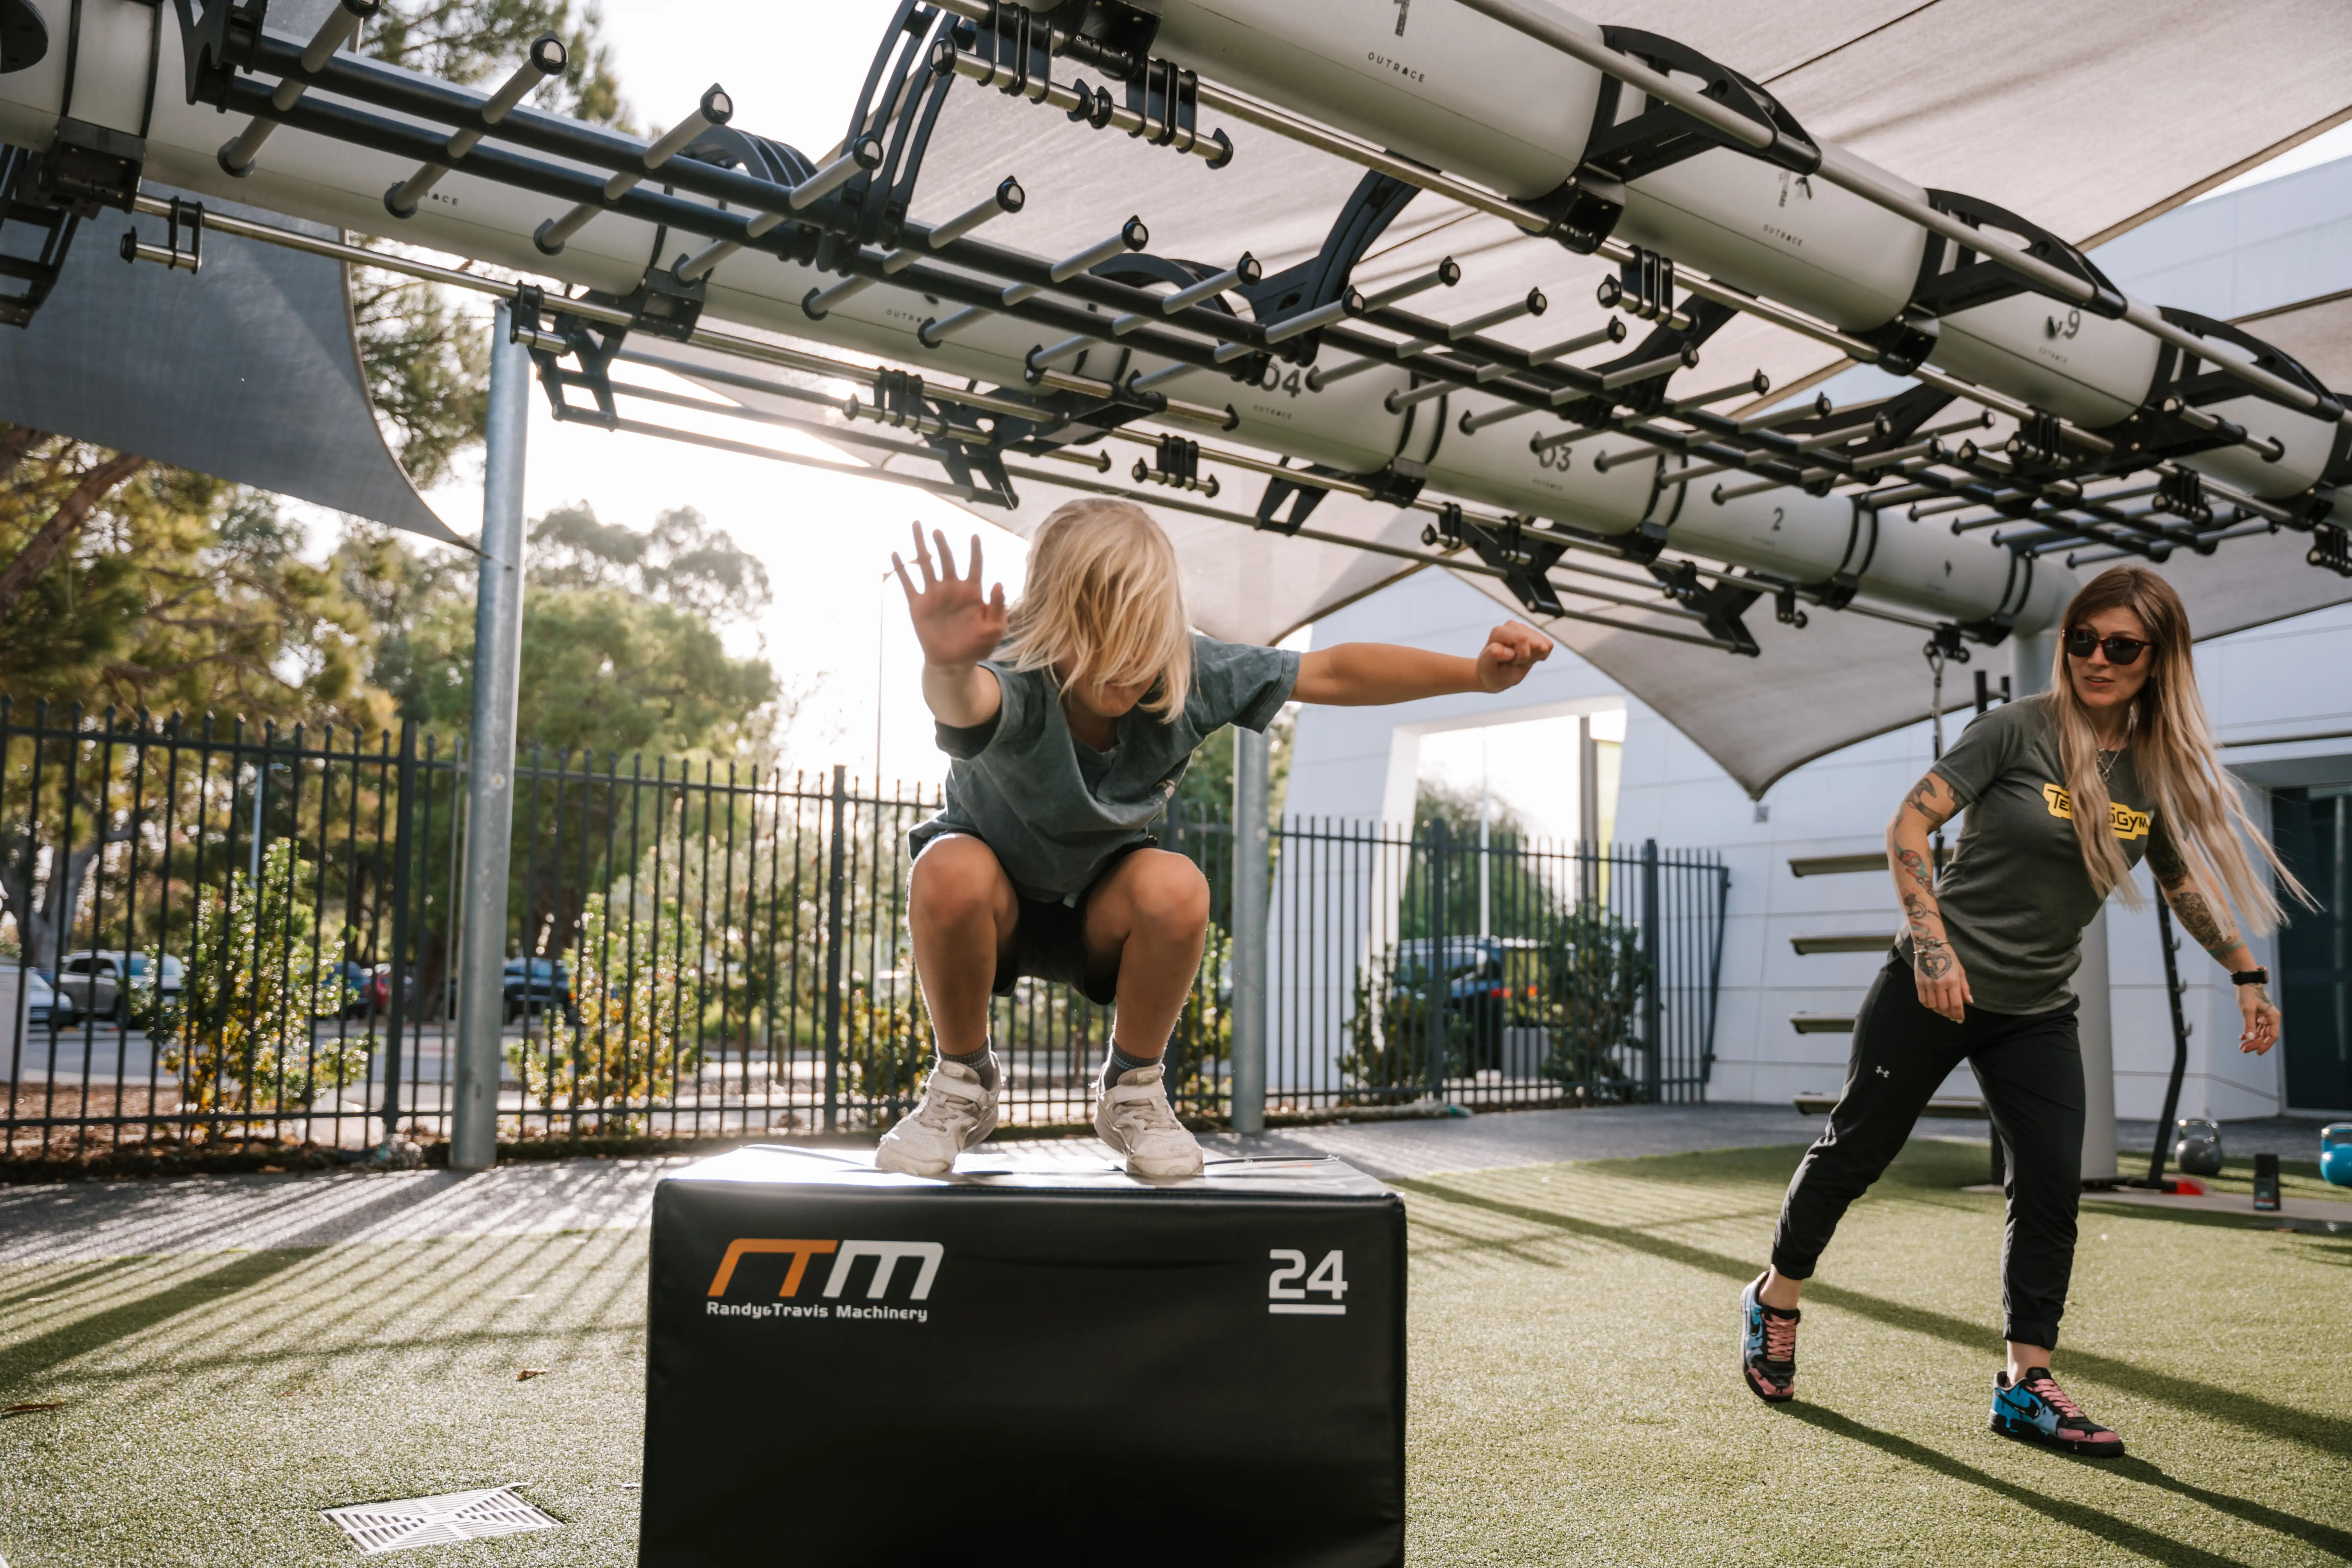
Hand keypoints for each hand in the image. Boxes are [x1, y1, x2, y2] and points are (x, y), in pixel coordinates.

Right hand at [893, 524, 1004, 670]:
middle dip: (941, 544)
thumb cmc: (977, 646)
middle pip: (946, 560)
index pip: (975, 566)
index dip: (975, 551)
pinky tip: (895, 554)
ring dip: (920, 546)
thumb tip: (998, 583)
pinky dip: (901, 569)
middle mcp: (951, 589)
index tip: (975, 536)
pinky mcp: (918, 605)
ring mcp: (934, 595)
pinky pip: (908, 584)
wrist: (953, 663)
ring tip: (916, 526)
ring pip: (925, 565)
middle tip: (937, 530)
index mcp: (971, 592)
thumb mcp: (994, 628)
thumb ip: (998, 606)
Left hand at [1476, 622, 1553, 692]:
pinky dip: (1541, 656)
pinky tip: (1528, 658)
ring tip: (1519, 660)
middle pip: (1535, 642)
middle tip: (1514, 662)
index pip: (1523, 638)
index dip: (1520, 656)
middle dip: (1527, 657)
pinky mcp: (1536, 636)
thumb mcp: (1485, 667)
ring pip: (1543, 645)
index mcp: (1500, 631)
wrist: (1495, 674)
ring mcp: (1525, 629)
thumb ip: (1493, 654)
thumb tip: (1510, 651)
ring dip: (1533, 657)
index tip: (1508, 661)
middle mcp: (1513, 626)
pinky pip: (1549, 646)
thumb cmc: (1489, 671)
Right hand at [1911, 939, 1969, 1022]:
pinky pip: (1923, 1000)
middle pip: (1944, 1007)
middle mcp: (1940, 984)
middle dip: (1949, 1015)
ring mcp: (1928, 984)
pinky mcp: (1919, 983)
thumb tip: (1969, 1001)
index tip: (1960, 1020)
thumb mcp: (1960, 971)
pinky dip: (1928, 1006)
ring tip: (1943, 1011)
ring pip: (1933, 1005)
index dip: (1959, 1014)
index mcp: (1953, 981)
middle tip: (1952, 1017)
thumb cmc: (1949, 957)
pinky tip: (1933, 1005)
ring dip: (1939, 1011)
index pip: (1956, 1004)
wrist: (1930, 946)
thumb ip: (1964, 987)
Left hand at [2237, 984, 2279, 1054]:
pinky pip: (2256, 1028)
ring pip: (2260, 1033)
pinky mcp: (2258, 1015)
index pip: (2272, 1035)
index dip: (2265, 1045)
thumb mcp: (2248, 1009)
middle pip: (2265, 1036)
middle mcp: (2271, 1017)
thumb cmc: (2248, 993)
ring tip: (2242, 1047)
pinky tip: (2242, 1038)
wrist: (2245, 981)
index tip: (2257, 1052)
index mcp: (2273, 1016)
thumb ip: (2249, 1024)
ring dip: (2251, 1040)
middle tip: (2243, 1050)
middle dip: (2255, 1044)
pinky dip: (2249, 1033)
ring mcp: (2264, 1017)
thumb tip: (2251, 1038)